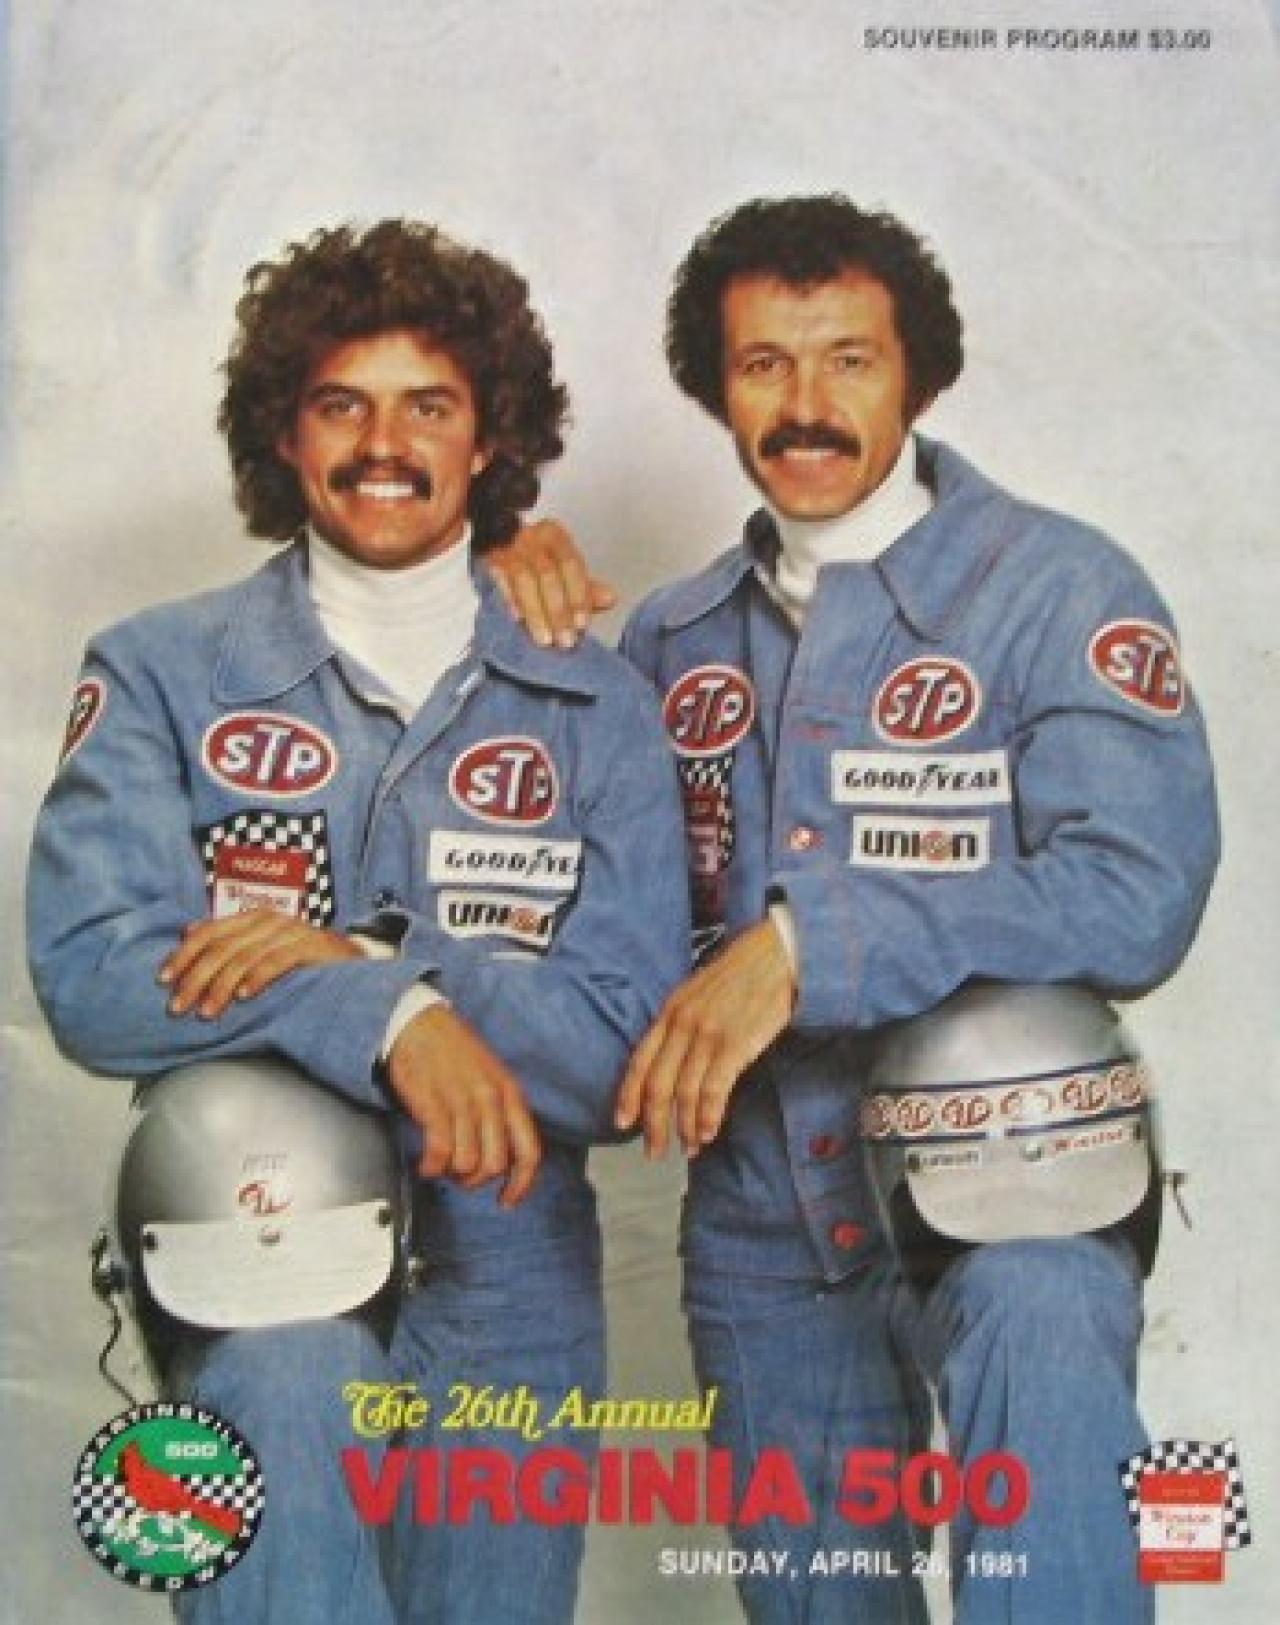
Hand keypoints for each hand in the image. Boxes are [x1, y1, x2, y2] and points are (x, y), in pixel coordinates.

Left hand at [160, 911, 360, 1017]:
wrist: (351, 960)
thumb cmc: (301, 959)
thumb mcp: (262, 946)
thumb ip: (230, 940)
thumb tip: (187, 932)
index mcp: (253, 917)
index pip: (208, 932)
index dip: (183, 955)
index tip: (163, 980)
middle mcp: (269, 920)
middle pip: (222, 948)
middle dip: (196, 979)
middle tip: (179, 1006)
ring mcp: (291, 931)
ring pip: (245, 957)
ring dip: (222, 987)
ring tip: (207, 1011)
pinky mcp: (312, 946)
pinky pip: (278, 961)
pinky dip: (258, 978)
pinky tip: (244, 996)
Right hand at [387, 1006, 541, 1206]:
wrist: (417, 1022)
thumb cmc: (452, 1050)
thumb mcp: (491, 1077)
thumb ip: (501, 1111)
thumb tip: (502, 1153)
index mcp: (509, 1093)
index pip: (529, 1151)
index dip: (522, 1184)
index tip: (508, 1200)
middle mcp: (490, 1099)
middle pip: (495, 1164)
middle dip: (475, 1180)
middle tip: (460, 1176)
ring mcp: (462, 1101)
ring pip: (467, 1163)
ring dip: (451, 1173)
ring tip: (441, 1165)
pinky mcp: (433, 1103)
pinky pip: (439, 1151)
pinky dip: (431, 1166)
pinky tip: (426, 1164)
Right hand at [486, 518, 616, 648]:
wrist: (498, 540)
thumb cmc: (537, 560)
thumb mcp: (564, 570)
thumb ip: (586, 587)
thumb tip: (610, 599)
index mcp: (554, 536)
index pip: (570, 564)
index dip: (578, 595)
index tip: (582, 624)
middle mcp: (532, 537)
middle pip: (547, 574)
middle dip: (558, 611)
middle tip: (565, 640)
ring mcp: (509, 547)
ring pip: (524, 580)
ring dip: (536, 613)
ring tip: (545, 639)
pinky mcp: (490, 560)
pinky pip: (500, 581)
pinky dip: (510, 601)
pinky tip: (518, 621)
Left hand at [615, 920, 796, 1158]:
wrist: (776, 955)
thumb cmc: (742, 975)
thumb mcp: (698, 993)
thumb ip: (681, 1022)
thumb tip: (672, 1060)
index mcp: (670, 1011)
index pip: (639, 1061)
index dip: (628, 1096)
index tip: (622, 1123)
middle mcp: (683, 1024)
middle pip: (657, 1085)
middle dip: (654, 1125)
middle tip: (654, 1152)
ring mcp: (708, 1035)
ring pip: (685, 1093)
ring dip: (685, 1128)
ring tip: (689, 1148)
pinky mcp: (735, 1044)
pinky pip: (714, 1091)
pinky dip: (708, 1118)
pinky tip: (708, 1133)